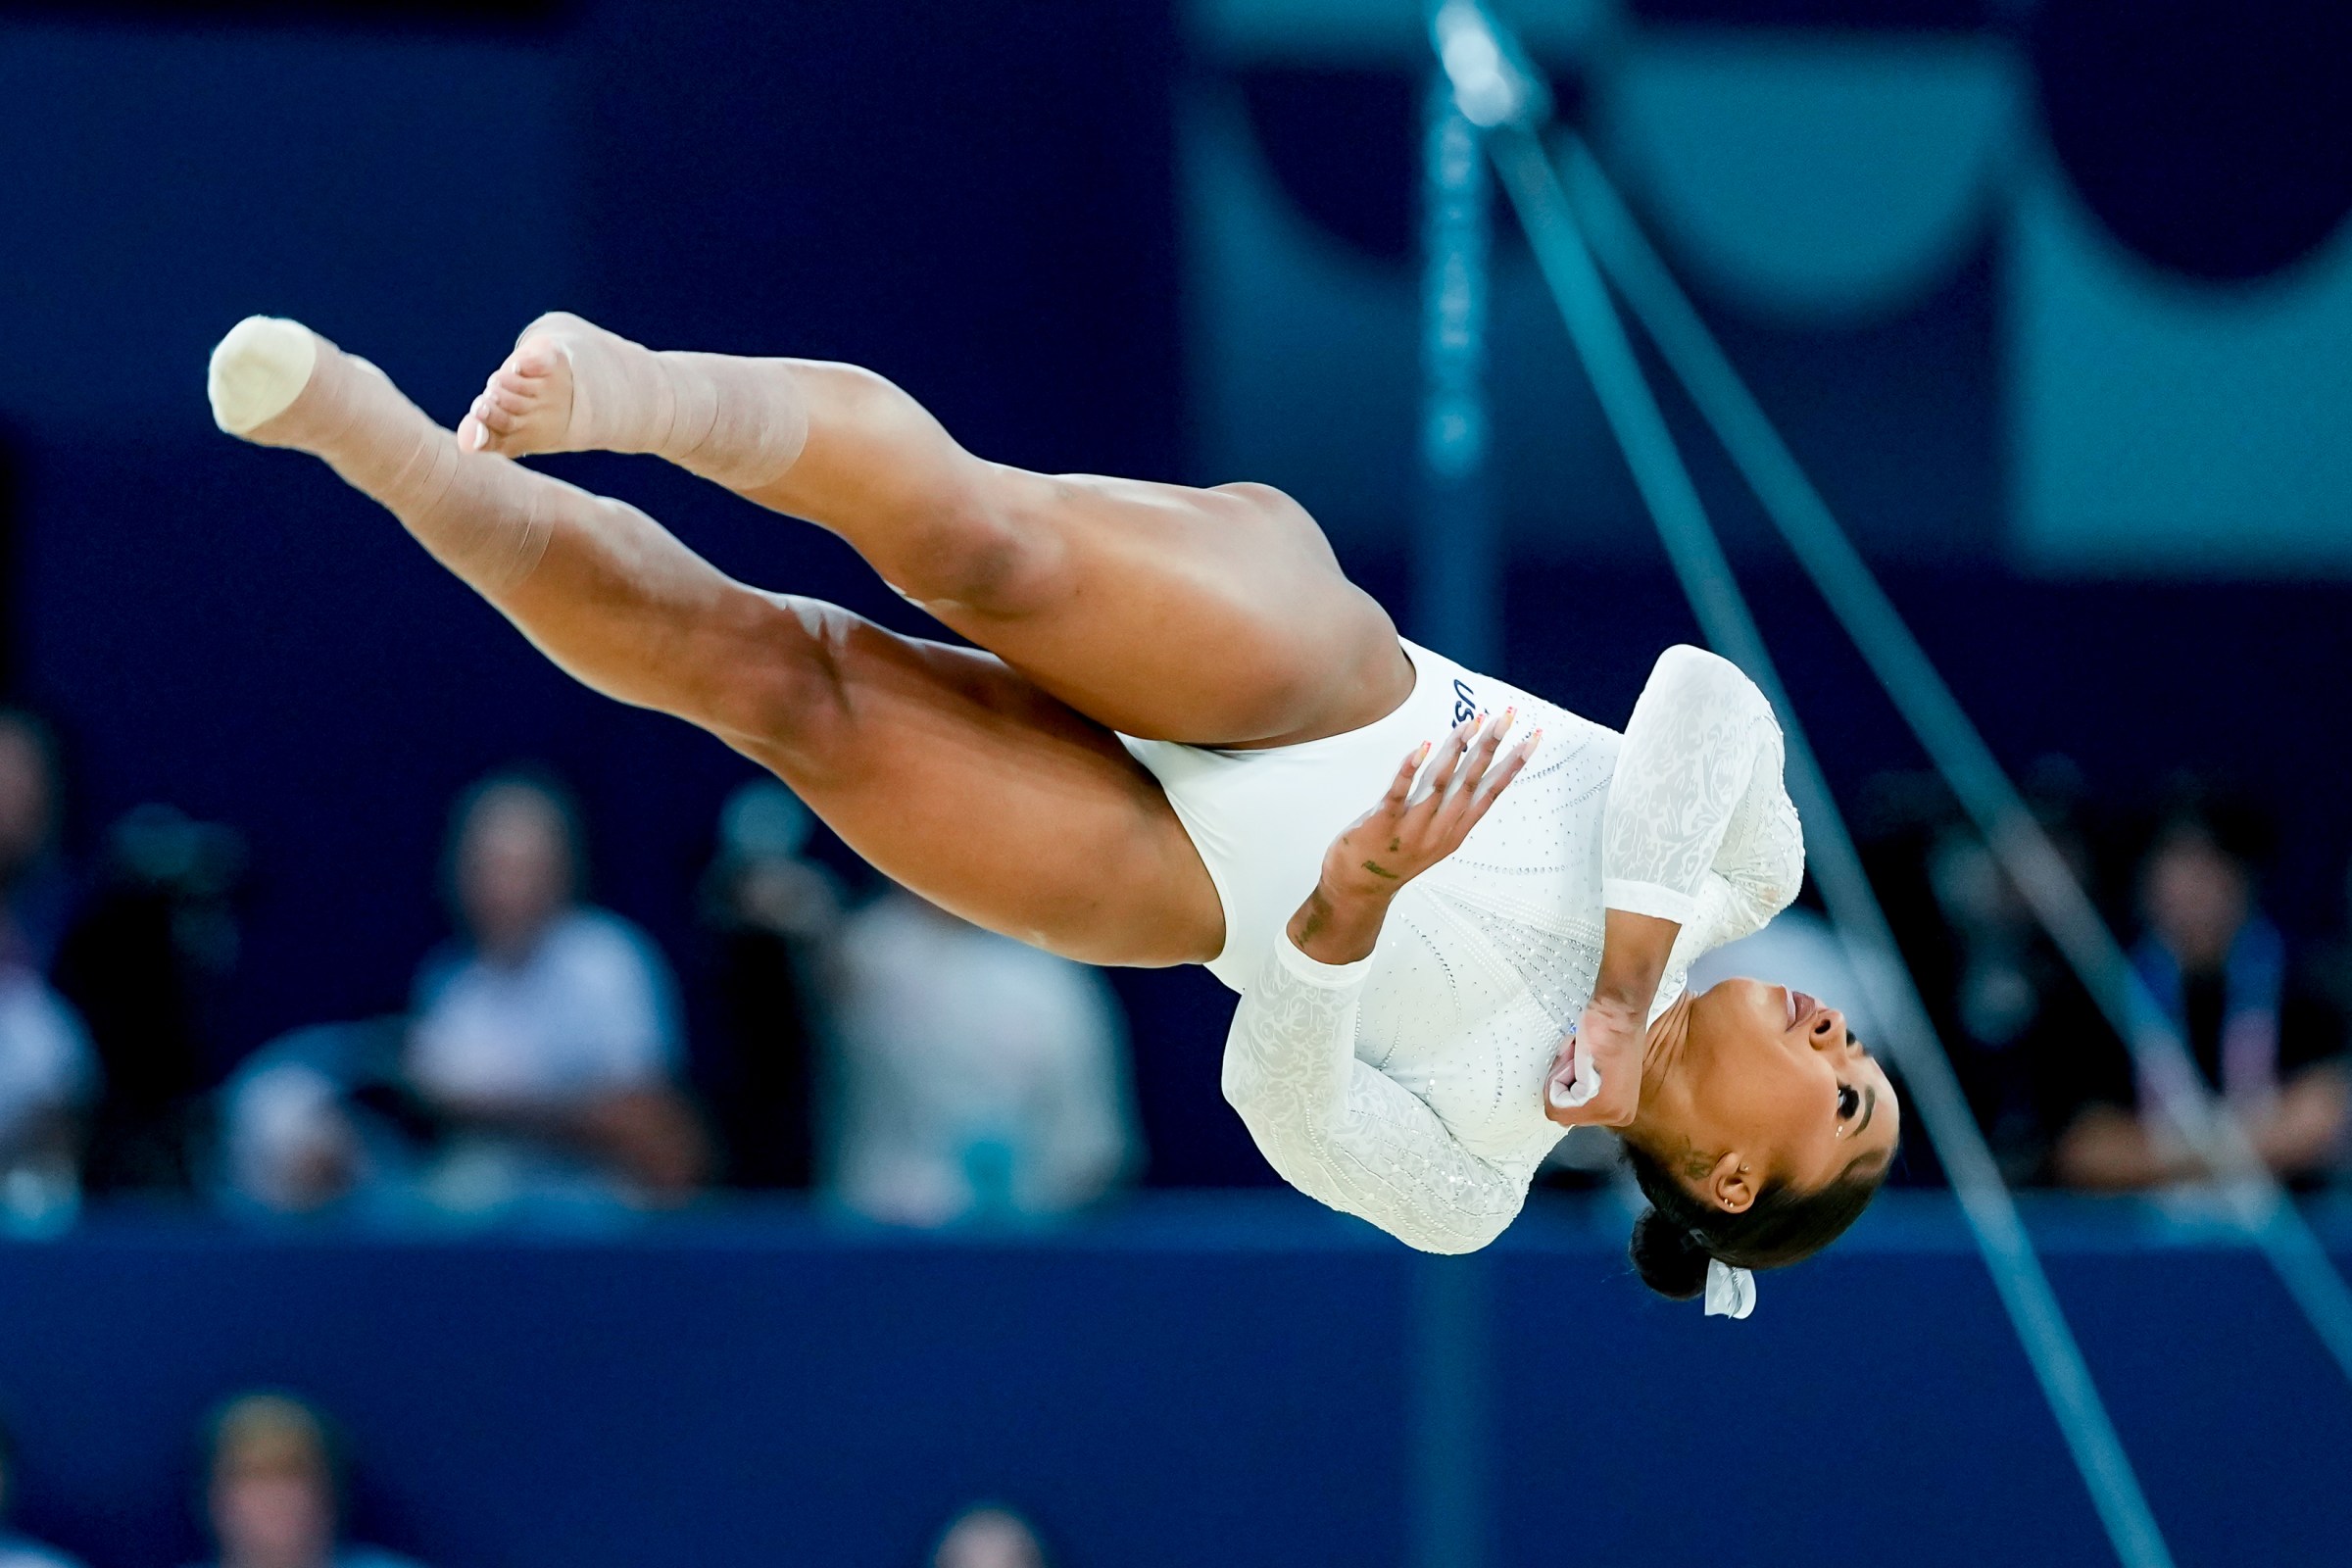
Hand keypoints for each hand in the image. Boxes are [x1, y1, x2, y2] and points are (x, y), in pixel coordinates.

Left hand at [1288, 710, 1539, 964]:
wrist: (1359, 889)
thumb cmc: (1395, 856)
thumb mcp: (1434, 835)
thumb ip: (1449, 804)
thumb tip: (1466, 764)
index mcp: (1455, 830)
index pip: (1491, 793)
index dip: (1512, 766)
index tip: (1531, 739)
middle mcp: (1439, 830)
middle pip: (1470, 784)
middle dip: (1490, 749)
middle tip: (1506, 719)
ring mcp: (1411, 828)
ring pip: (1439, 785)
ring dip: (1455, 752)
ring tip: (1470, 724)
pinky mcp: (1382, 824)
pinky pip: (1397, 794)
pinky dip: (1409, 770)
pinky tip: (1420, 748)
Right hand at [1543, 994, 1644, 1128]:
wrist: (1619, 1011)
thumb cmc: (1609, 1030)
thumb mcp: (1597, 1069)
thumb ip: (1584, 1091)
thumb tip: (1562, 1104)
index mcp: (1620, 1112)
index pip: (1570, 1113)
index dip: (1565, 1084)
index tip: (1581, 1062)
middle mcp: (1618, 1117)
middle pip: (1563, 1113)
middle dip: (1562, 1081)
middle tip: (1580, 1058)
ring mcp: (1610, 1113)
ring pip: (1557, 1107)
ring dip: (1561, 1075)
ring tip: (1581, 1056)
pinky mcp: (1599, 1102)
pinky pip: (1556, 1102)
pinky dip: (1559, 1074)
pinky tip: (1580, 1058)